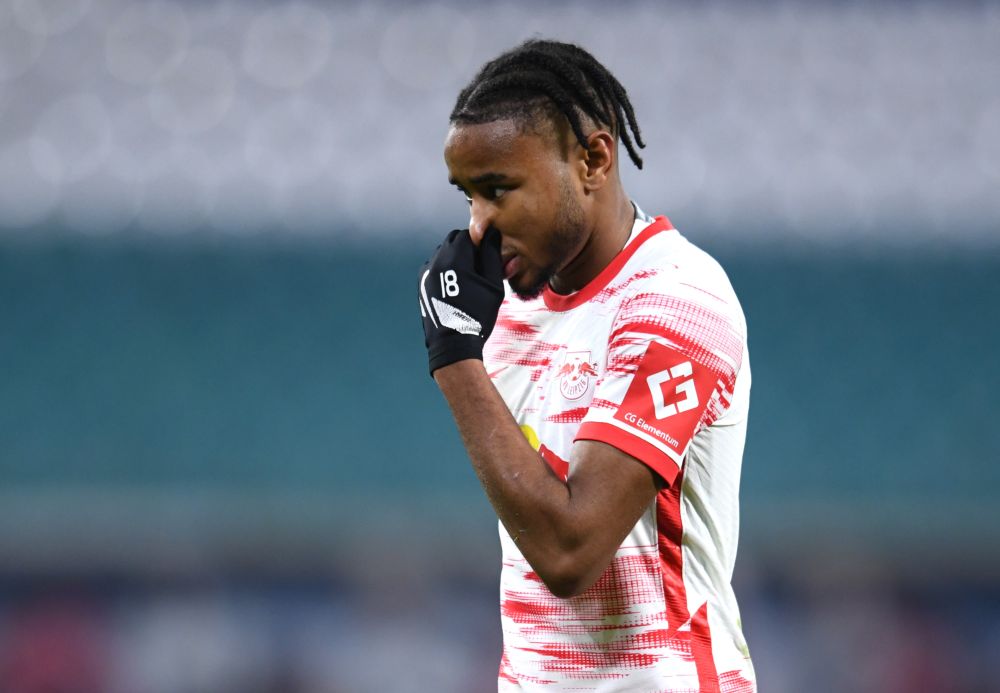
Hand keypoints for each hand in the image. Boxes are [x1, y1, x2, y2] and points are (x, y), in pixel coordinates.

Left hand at [418, 227, 503, 374]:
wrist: (453, 343)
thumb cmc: (477, 314)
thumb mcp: (493, 285)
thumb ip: (493, 256)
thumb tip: (493, 235)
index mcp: (455, 257)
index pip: (468, 234)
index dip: (480, 242)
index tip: (489, 256)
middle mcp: (436, 260)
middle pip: (453, 241)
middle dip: (467, 248)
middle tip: (480, 267)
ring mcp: (426, 272)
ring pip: (443, 253)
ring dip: (456, 259)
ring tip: (469, 280)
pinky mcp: (422, 283)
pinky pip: (435, 267)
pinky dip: (446, 271)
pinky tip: (456, 289)